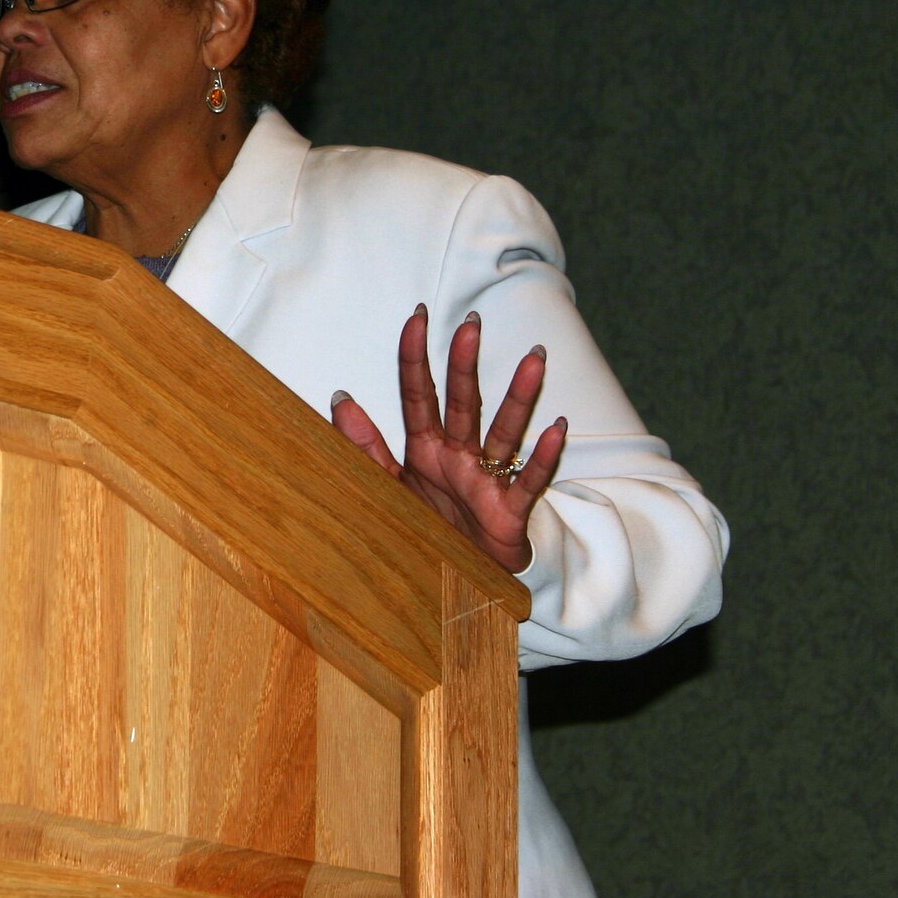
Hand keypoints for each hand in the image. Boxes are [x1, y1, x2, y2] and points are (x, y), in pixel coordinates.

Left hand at [329, 304, 565, 571]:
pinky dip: (544, 456)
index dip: (415, 357)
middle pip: (462, 403)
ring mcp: (486, 480)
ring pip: (505, 432)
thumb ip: (364, 446)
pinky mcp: (509, 511)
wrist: (454, 581)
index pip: (418, 394)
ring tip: (534, 360)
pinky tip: (558, 427)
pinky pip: (529, 480)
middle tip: (471, 323)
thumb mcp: (386, 486)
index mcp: (425, 448)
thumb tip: (339, 398)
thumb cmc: (425, 528)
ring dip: (519, 397)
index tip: (416, 317)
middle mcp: (458, 455)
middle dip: (465, 364)